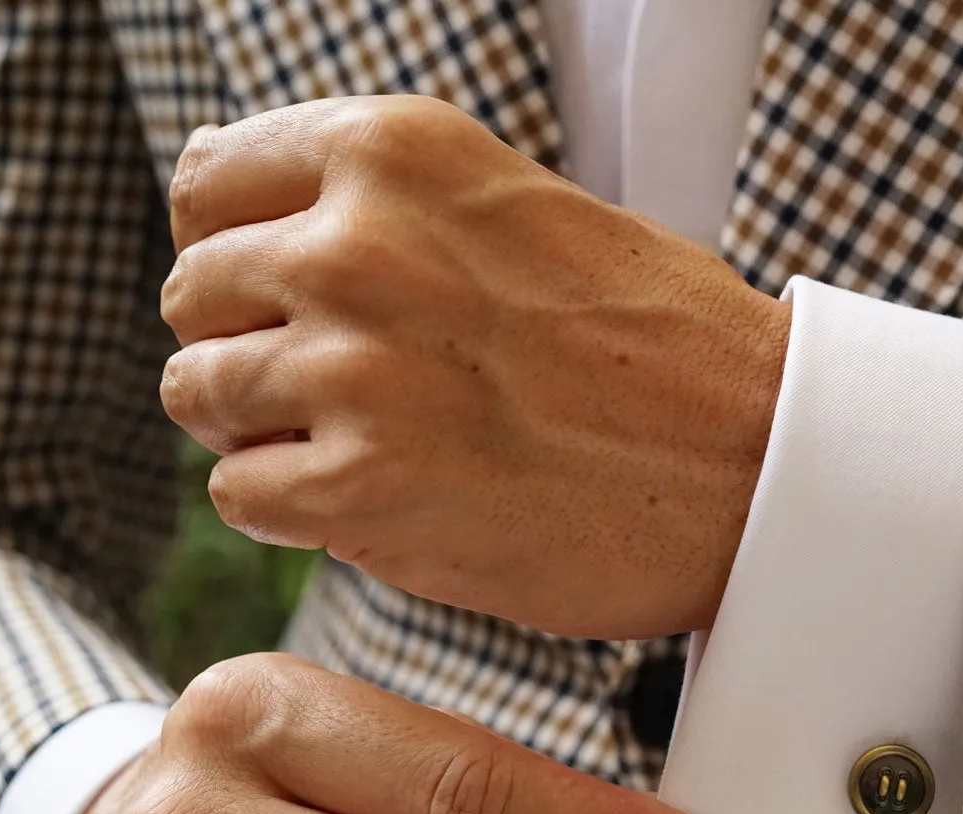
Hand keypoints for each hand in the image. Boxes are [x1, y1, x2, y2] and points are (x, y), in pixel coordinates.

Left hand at [158, 96, 791, 640]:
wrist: (768, 466)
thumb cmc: (670, 351)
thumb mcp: (526, 212)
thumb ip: (393, 210)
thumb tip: (253, 235)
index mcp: (397, 152)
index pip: (208, 185)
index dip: (240, 253)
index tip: (292, 301)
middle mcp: (358, 243)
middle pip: (195, 294)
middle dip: (253, 347)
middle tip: (349, 394)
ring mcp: (354, 366)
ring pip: (202, 394)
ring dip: (270, 432)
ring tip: (376, 449)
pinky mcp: (364, 485)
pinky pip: (241, 494)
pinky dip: (296, 510)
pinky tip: (385, 502)